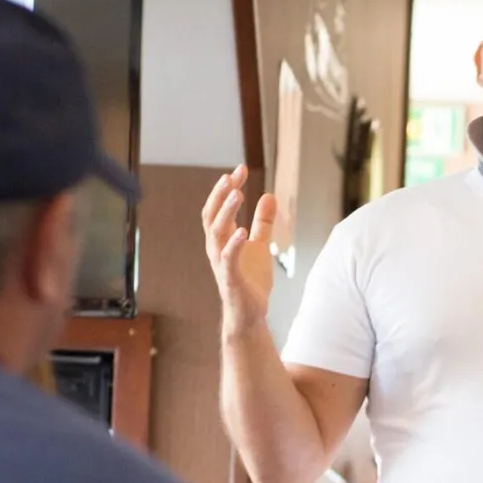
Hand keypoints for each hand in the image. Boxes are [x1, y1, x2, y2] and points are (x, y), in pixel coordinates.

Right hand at [202, 164, 276, 335]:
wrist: (249, 314)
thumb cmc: (251, 280)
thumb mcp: (261, 246)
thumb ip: (263, 222)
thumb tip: (270, 195)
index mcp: (223, 239)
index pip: (220, 207)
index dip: (228, 187)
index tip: (240, 168)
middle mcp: (217, 248)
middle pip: (211, 216)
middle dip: (220, 195)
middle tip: (231, 176)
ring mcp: (221, 263)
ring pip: (216, 233)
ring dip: (226, 212)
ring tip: (238, 194)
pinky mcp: (230, 279)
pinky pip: (228, 259)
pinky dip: (234, 244)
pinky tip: (243, 231)